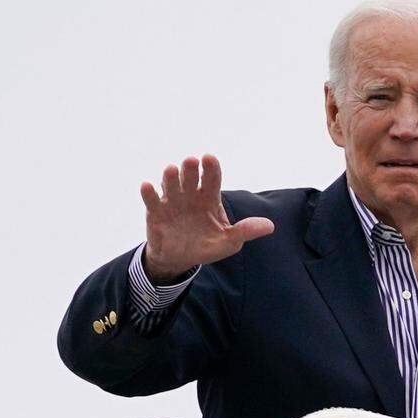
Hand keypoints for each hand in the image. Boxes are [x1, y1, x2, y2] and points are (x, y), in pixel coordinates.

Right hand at [140, 154, 273, 283]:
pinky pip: (152, 200)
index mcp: (209, 197)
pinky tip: (148, 186)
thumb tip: (270, 226)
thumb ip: (246, 231)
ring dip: (170, 177)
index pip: (212, 178)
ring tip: (171, 170)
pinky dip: (149, 193)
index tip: (209, 158)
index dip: (211, 168)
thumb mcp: (229, 242)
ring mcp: (172, 201)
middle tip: (192, 161)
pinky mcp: (156, 212)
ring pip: (171, 184)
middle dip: (191, 169)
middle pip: (191, 177)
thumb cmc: (207, 246)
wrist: (180, 259)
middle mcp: (190, 195)